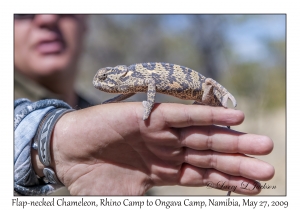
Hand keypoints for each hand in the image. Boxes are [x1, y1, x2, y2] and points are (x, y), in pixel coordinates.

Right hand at [40, 102, 273, 194]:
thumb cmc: (92, 178)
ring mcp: (161, 133)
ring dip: (233, 140)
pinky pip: (184, 115)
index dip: (230, 181)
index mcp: (166, 170)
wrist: (67, 153)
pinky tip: (235, 118)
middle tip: (269, 166)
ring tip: (262, 146)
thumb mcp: (127, 200)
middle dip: (240, 161)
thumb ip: (151, 204)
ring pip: (204, 136)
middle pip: (211, 155)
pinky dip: (208, 116)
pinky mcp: (149, 117)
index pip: (206, 175)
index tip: (257, 187)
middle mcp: (169, 150)